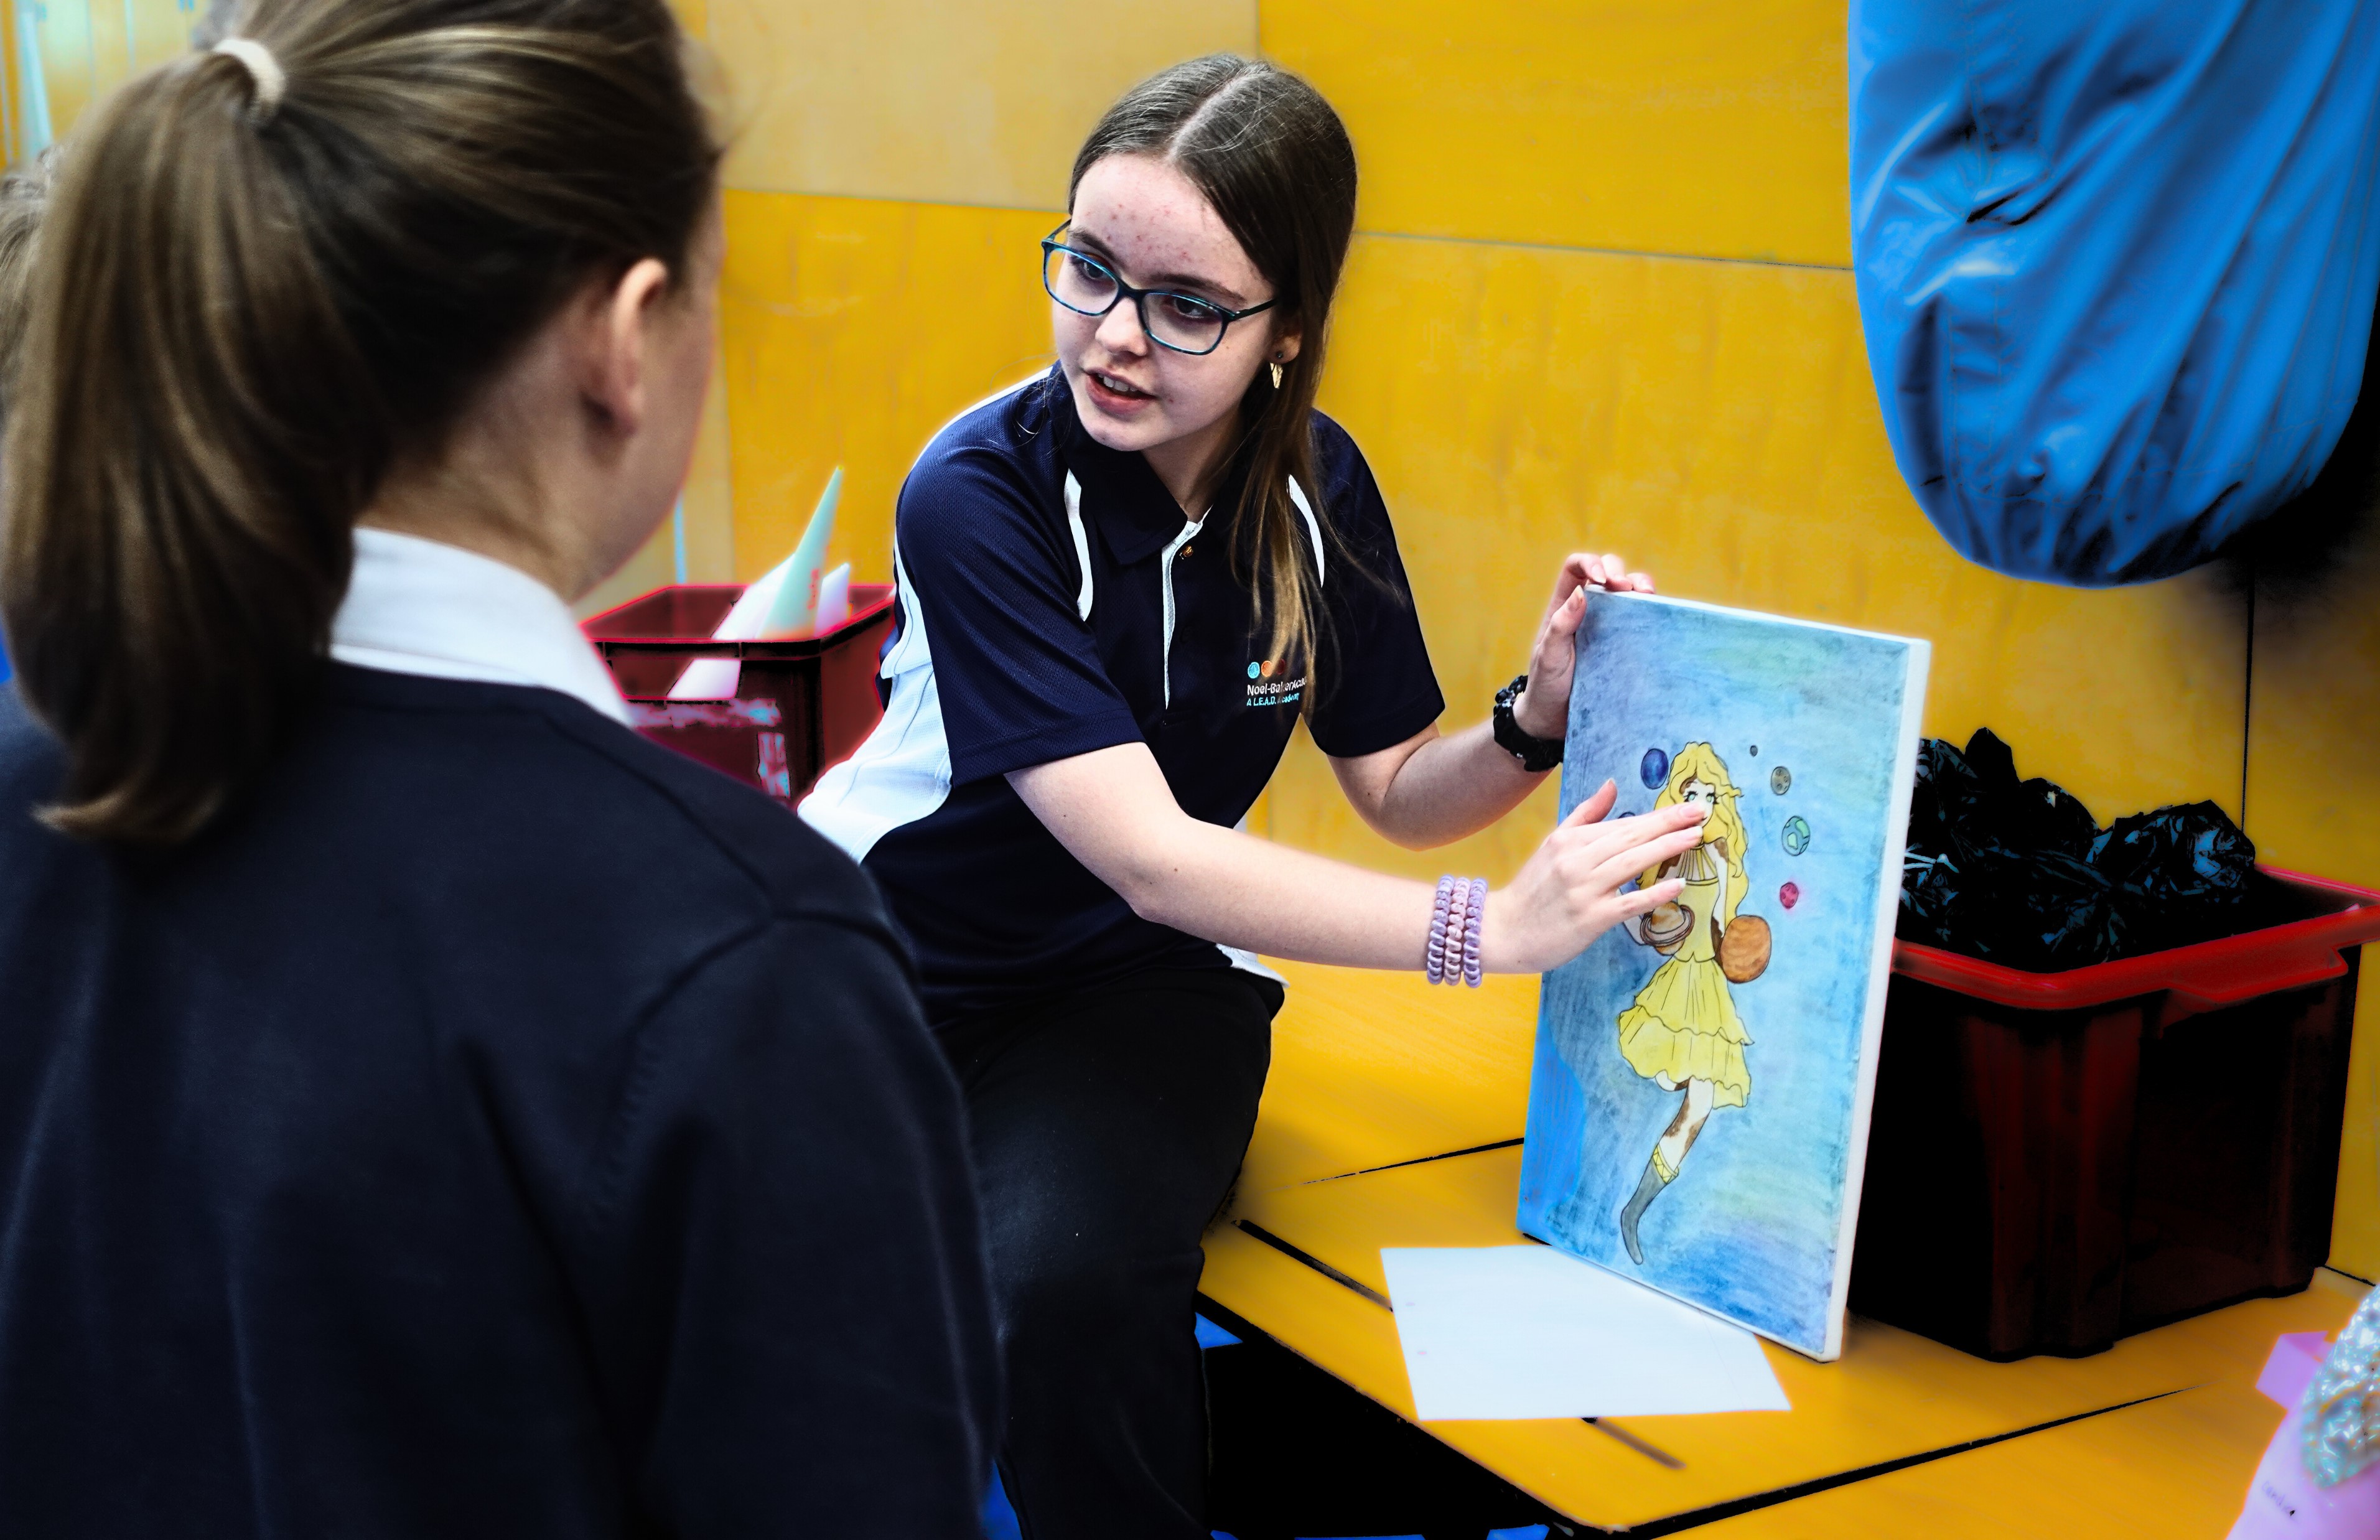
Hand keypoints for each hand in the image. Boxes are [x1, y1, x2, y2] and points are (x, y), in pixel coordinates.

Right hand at [1482, 780, 1706, 973]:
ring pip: (1631, 863)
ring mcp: (1583, 890)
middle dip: (1668, 824)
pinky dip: (1653, 893)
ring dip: (1666, 849)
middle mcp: (1576, 861)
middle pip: (1630, 838)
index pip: (1621, 824)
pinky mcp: (1589, 918)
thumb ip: (1585, 814)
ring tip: (1695, 838)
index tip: (1687, 807)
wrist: (1502, 930)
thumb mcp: (1553, 843)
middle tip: (1700, 813)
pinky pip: (1628, 903)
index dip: (1657, 816)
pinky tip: (1678, 884)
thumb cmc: (1532, 889)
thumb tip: (1612, 785)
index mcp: (1569, 840)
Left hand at [1512, 552, 1655, 739]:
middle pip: (1608, 572)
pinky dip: (1652, 611)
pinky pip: (1642, 621)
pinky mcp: (1626, 645)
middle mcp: (1590, 610)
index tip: (1601, 579)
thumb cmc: (1547, 685)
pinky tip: (1656, 617)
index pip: (1576, 568)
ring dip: (1640, 585)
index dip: (1590, 563)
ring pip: (1630, 593)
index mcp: (1564, 606)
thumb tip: (1582, 592)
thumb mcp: (1548, 657)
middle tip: (1624, 587)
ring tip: (1645, 594)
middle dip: (1619, 571)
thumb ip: (1560, 626)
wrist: (1556, 720)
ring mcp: (1610, 627)